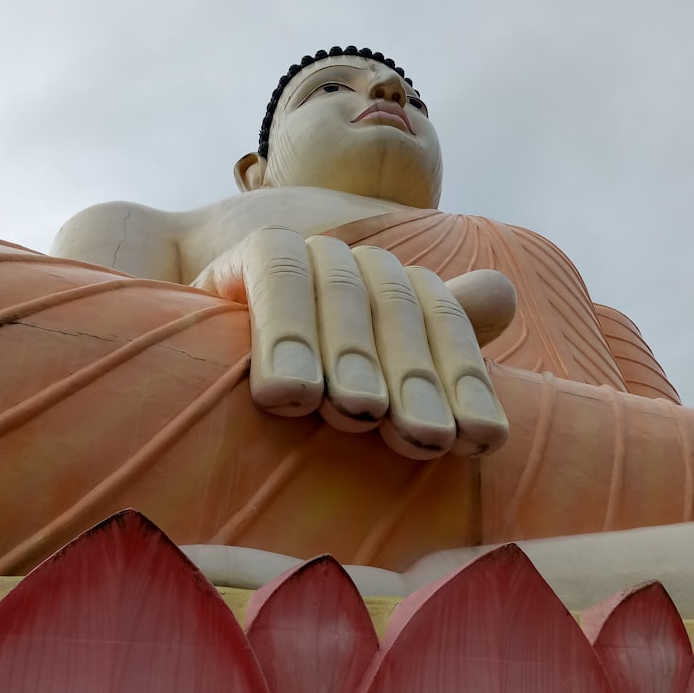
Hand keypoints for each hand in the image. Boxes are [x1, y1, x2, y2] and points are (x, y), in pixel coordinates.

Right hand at [192, 227, 514, 458]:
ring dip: (353, 356)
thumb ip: (429, 345)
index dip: (464, 378)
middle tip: (423, 437)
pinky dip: (285, 337)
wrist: (189, 344)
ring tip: (358, 413)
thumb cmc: (292, 383)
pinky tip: (287, 395)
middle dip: (415, 377)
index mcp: (396, 293)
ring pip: (344, 295)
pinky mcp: (254, 252)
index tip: (479, 440)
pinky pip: (277, 281)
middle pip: (399, 310)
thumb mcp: (361, 383)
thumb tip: (503, 295)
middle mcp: (360, 264)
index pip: (442, 323)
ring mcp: (309, 255)